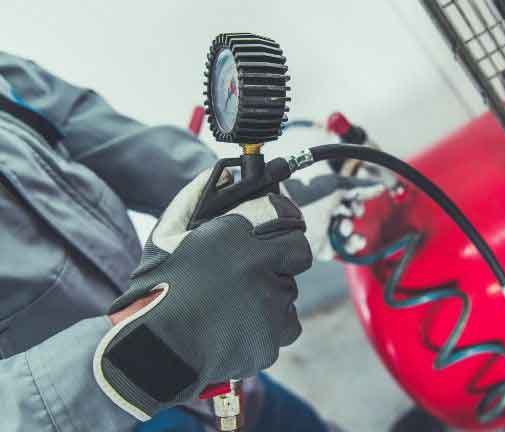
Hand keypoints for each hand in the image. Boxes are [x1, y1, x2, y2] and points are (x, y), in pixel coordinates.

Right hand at [94, 169, 311, 419]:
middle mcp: (260, 265)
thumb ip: (197, 196)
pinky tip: (241, 325)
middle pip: (297, 255)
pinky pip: (286, 325)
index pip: (289, 219)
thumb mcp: (169, 233)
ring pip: (289, 291)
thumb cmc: (157, 288)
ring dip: (271, 294)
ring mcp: (270, 302)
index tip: (281, 232)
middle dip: (282, 260)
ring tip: (234, 304)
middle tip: (254, 271)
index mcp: (238, 235)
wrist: (153, 348)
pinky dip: (270, 326)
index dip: (286, 225)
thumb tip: (225, 172)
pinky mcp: (273, 336)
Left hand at [282, 165, 384, 260]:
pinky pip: (339, 247)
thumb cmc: (305, 200)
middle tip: (352, 212)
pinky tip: (356, 241)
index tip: (358, 198)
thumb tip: (380, 187)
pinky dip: (351, 245)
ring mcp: (318, 229)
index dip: (356, 196)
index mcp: (319, 191)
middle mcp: (318, 209)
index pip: (345, 193)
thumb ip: (360, 187)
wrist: (284, 224)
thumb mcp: (335, 188)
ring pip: (344, 230)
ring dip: (352, 229)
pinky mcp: (318, 247)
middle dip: (354, 213)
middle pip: (346, 212)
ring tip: (346, 228)